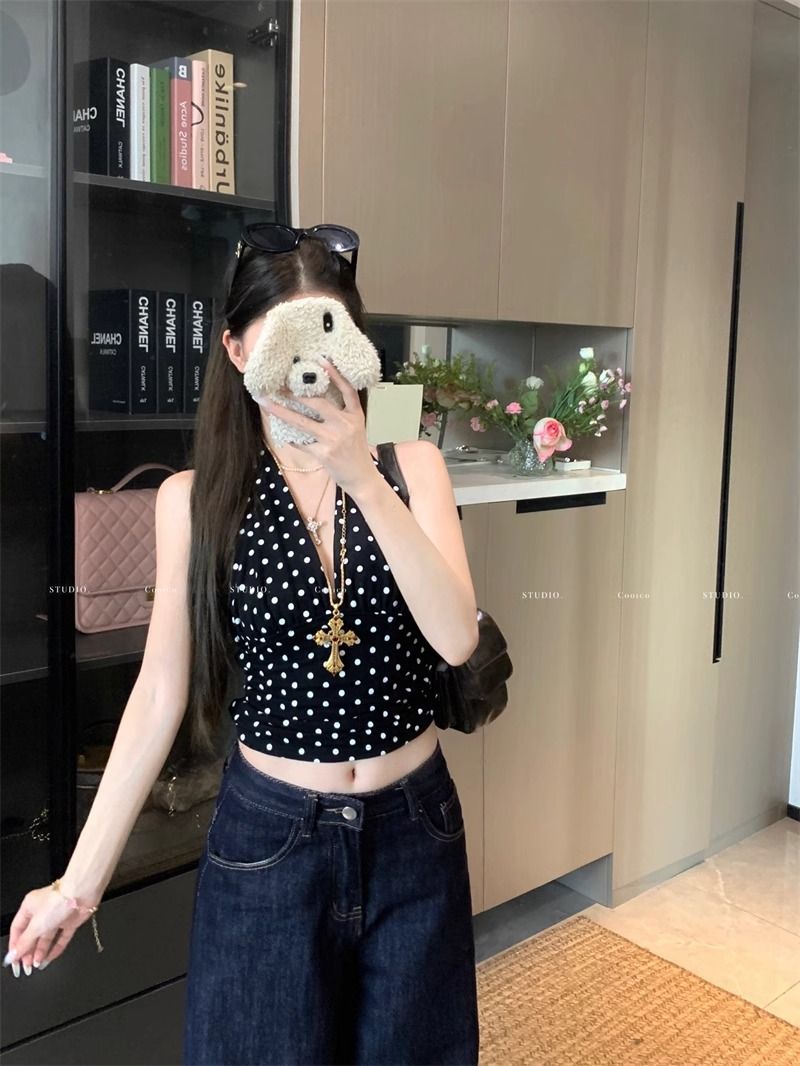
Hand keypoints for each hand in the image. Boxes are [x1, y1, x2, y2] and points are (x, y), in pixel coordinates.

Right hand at [3, 884, 93, 975]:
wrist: (82, 892)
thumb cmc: (58, 900)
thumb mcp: (36, 925)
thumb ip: (24, 943)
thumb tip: (12, 956)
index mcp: (29, 907)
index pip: (18, 930)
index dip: (15, 947)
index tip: (14, 961)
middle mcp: (43, 912)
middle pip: (32, 936)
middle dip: (28, 952)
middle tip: (27, 967)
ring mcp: (57, 917)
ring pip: (47, 938)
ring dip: (41, 952)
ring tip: (37, 965)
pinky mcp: (70, 921)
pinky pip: (61, 938)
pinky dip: (56, 948)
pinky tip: (50, 959)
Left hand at [263, 358, 379, 497]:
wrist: (361, 477)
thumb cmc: (356, 451)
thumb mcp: (356, 427)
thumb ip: (343, 412)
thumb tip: (318, 395)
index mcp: (355, 415)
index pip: (347, 390)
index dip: (336, 374)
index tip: (321, 360)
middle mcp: (345, 425)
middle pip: (318, 403)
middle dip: (296, 392)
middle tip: (279, 382)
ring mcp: (333, 439)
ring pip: (302, 422)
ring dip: (281, 411)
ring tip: (266, 402)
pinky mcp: (324, 454)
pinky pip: (301, 442)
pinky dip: (290, 437)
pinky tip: (281, 431)